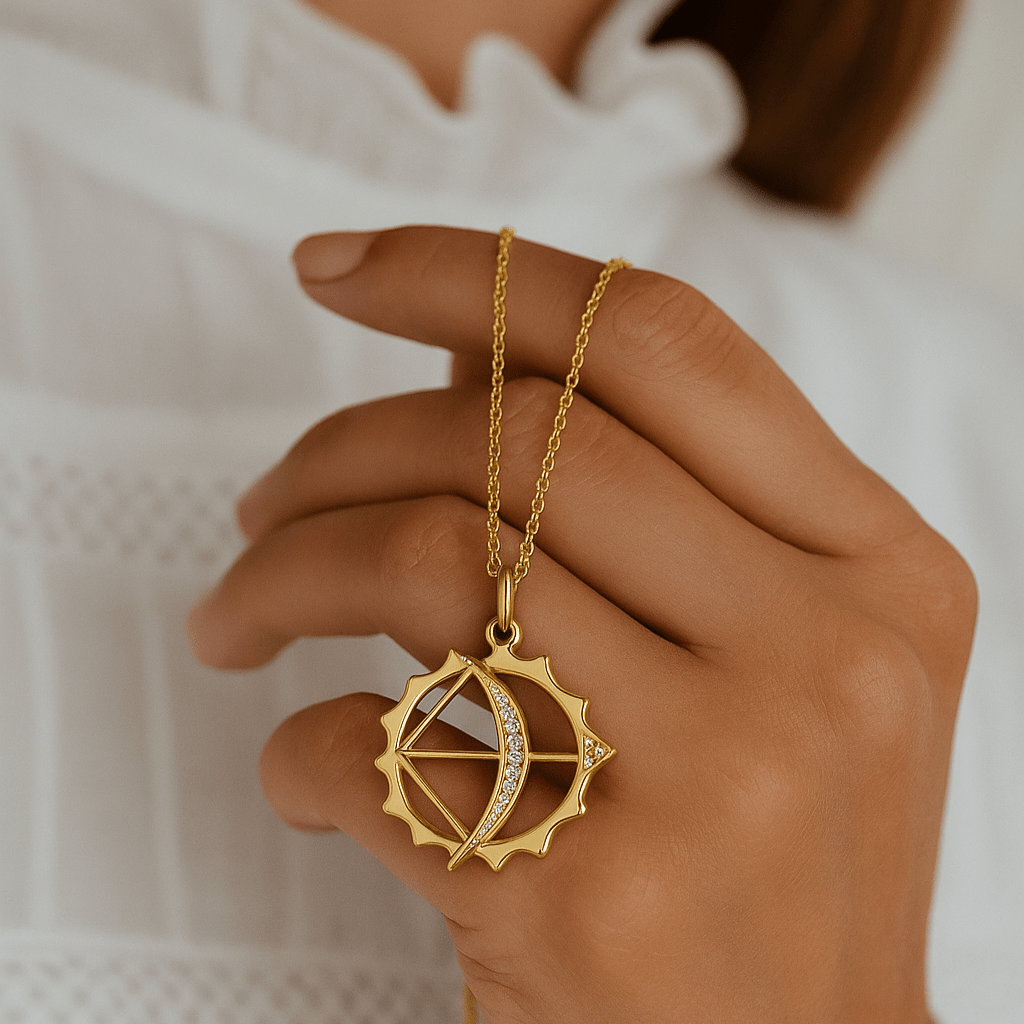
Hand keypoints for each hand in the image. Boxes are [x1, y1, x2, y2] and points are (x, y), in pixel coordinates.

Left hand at [188, 226, 974, 1023]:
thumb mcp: (771, 658)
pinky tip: (308, 773)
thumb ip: (643, 496)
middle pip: (522, 438)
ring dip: (284, 574)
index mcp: (875, 567)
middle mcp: (823, 655)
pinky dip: (295, 747)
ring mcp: (723, 781)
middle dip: (338, 449)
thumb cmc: (773, 865)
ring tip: (238, 616)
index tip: (341, 267)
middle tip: (262, 504)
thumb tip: (458, 359)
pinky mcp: (598, 900)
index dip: (478, 274)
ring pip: (432, 559)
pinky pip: (371, 749)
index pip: (662, 345)